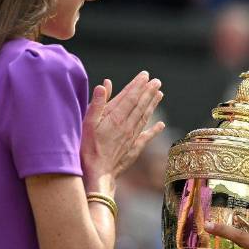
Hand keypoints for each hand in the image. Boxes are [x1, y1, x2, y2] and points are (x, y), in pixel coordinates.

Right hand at [81, 71, 164, 191]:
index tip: (145, 75)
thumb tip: (104, 84)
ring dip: (152, 105)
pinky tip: (161, 124)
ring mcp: (132, 137)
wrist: (97, 173)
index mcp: (115, 117)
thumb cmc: (87, 148)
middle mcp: (127, 125)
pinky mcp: (134, 148)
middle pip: (140, 105)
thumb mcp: (87, 124)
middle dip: (148, 92)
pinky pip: (146, 136)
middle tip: (157, 81)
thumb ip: (97, 104)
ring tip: (160, 94)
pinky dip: (154, 129)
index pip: (129, 97)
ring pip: (144, 117)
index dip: (137, 85)